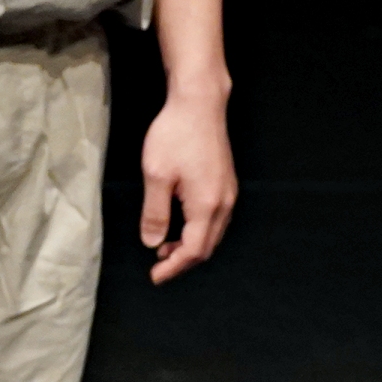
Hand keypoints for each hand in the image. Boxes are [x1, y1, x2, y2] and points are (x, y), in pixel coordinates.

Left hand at [138, 92, 235, 282]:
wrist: (199, 105)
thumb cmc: (174, 136)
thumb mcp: (155, 175)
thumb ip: (155, 213)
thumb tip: (153, 243)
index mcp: (207, 205)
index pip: (194, 250)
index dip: (174, 267)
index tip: (155, 277)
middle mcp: (224, 203)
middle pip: (207, 246)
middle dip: (183, 260)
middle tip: (157, 266)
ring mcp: (228, 193)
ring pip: (212, 233)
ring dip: (190, 245)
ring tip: (163, 247)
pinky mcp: (226, 183)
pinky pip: (215, 218)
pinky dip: (198, 230)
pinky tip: (179, 225)